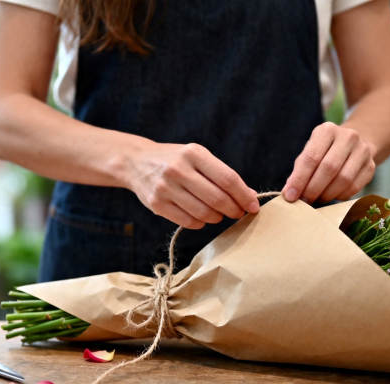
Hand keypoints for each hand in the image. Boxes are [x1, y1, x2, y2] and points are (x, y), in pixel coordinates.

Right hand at [126, 142, 259, 228]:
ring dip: (217, 218)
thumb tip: (250, 196)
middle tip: (238, 213)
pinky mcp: (156, 204)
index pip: (227, 179)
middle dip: (233, 210)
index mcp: (193, 153)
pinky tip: (201, 217)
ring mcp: (165, 187)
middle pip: (217, 199)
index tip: (253, 206)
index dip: (244, 196)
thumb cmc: (176, 160)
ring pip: (203, 213)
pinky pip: (187, 222)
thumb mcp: (198, 157)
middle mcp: (178, 169)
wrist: (136, 162)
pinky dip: (200, 223)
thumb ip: (222, 174)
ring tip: (218, 214)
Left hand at [282, 122, 376, 203]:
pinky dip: (340, 196)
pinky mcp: (371, 166)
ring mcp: (362, 151)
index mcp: (327, 130)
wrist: (354, 144)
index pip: (311, 157)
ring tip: (317, 199)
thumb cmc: (325, 151)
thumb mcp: (310, 152)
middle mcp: (348, 137)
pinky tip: (332, 196)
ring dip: (327, 194)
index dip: (299, 179)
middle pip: (328, 168)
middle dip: (313, 189)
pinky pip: (354, 187)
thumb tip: (289, 193)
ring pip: (344, 179)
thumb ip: (300, 170)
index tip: (289, 196)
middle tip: (304, 201)